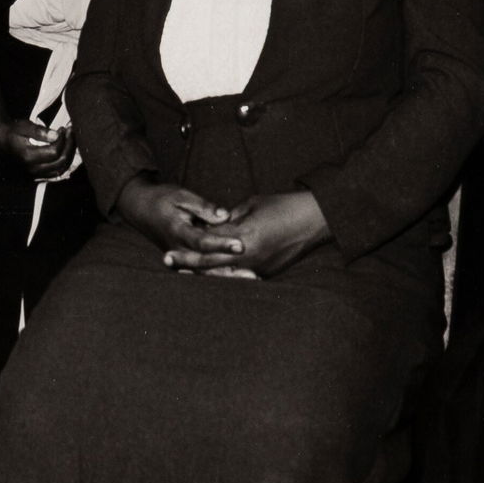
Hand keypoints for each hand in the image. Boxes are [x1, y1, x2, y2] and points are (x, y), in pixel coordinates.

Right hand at [0, 119, 74, 180]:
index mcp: (28, 156)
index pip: (54, 152)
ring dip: (69, 154)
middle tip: (70, 132)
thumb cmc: (14, 131)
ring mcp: (36, 174)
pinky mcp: (39, 175)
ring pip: (61, 168)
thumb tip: (56, 135)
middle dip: (69, 146)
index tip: (63, 128)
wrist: (3, 140)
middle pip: (60, 161)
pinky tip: (66, 150)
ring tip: (70, 140)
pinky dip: (65, 162)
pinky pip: (57, 172)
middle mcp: (33, 168)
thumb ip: (40, 131)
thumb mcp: (24, 126)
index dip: (63, 139)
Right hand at [116, 176, 241, 265]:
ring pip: (204, 272)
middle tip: (253, 275)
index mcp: (177, 231)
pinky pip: (201, 271)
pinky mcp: (182, 260)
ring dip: (227, 277)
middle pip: (205, 265)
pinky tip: (240, 277)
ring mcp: (179, 257)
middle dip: (229, 271)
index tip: (241, 245)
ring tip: (252, 279)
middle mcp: (177, 249)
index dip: (221, 244)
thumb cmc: (162, 199)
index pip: (202, 241)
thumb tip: (225, 216)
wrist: (139, 209)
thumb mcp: (181, 196)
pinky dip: (220, 275)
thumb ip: (203, 207)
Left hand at [183, 191, 330, 277]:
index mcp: (244, 234)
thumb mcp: (251, 205)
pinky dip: (225, 275)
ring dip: (203, 272)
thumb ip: (229, 217)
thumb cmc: (283, 205)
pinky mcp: (268, 272)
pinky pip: (241, 277)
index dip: (190, 240)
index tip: (171, 240)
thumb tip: (212, 224)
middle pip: (210, 262)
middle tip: (166, 260)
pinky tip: (213, 276)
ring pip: (224, 273)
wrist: (317, 218)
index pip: (210, 239)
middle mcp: (249, 254)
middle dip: (187, 262)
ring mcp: (259, 266)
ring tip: (183, 271)